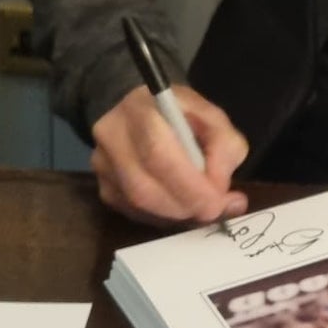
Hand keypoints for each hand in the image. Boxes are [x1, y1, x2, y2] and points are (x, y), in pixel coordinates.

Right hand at [91, 84, 247, 225]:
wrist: (137, 110)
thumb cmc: (179, 112)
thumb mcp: (211, 116)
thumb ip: (225, 145)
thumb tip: (220, 187)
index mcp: (140, 110)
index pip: (158, 155)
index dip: (189, 186)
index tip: (217, 201)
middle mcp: (112, 138)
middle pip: (143, 188)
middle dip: (185, 207)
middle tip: (214, 211)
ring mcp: (103, 166)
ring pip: (138, 206)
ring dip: (176, 215)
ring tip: (202, 209)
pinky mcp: (104, 188)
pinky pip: (135, 213)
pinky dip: (164, 217)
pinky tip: (182, 208)